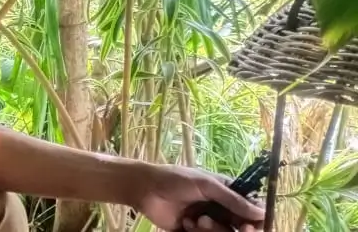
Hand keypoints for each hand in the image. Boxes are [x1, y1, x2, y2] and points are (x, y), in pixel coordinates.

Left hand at [135, 164, 263, 231]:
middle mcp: (221, 209)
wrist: (145, 189)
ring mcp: (208, 221)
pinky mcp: (194, 231)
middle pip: (240, 228)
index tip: (248, 227)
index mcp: (227, 193)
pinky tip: (185, 223)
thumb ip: (232, 199)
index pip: (251, 210)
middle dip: (228, 229)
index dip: (254, 221)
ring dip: (211, 231)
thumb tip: (261, 212)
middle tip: (213, 224)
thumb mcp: (206, 185)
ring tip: (195, 221)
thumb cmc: (176, 179)